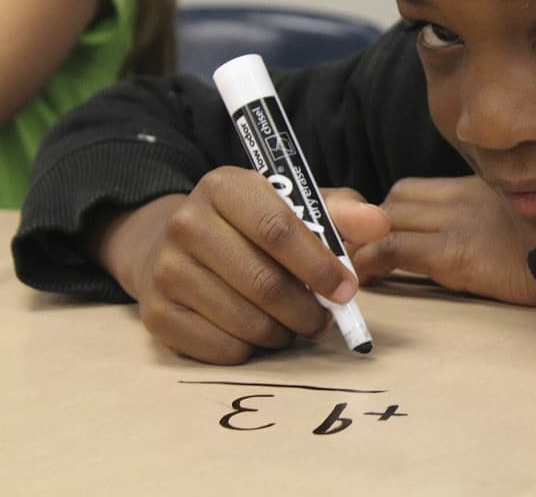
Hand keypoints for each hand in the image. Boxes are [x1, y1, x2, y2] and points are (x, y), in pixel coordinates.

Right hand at [91, 167, 388, 363]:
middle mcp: (186, 223)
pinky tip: (256, 331)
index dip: (319, 265)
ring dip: (283, 333)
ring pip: (247, 322)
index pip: (278, 229)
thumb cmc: (252, 226)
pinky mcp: (155, 314)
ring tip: (292, 323)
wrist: (179, 246)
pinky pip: (222, 349)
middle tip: (324, 319)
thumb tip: (380, 224)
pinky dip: (251, 349)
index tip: (347, 290)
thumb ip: (340, 213)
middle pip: (264, 283)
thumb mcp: (295, 206)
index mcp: (225, 186)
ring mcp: (165, 270)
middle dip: (307, 311)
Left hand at [353, 176, 535, 306]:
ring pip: (388, 217)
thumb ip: (504, 217)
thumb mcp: (535, 218)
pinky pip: (395, 248)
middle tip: (368, 256)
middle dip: (375, 224)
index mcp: (484, 188)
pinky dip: (374, 262)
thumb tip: (484, 243)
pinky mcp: (459, 252)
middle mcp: (468, 196)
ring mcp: (461, 222)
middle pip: (397, 198)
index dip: (390, 214)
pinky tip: (368, 280)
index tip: (380, 239)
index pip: (415, 190)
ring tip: (361, 268)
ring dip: (370, 240)